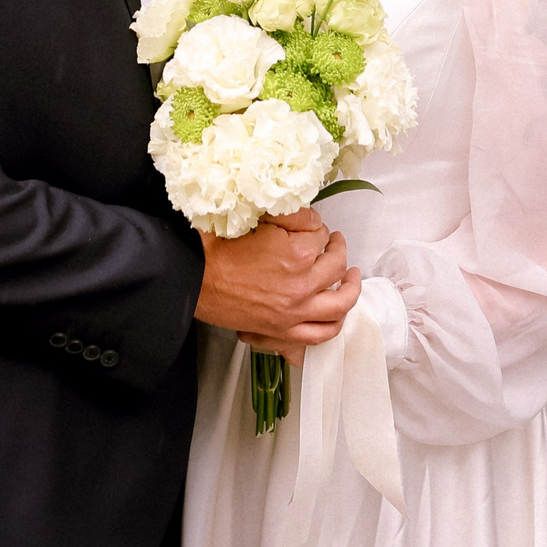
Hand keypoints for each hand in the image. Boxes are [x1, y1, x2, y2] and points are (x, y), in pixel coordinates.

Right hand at [195, 210, 358, 346]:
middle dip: (336, 248)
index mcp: (296, 253)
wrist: (194, 278)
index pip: (320, 233)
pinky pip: (321, 333)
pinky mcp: (283, 331)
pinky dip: (335, 323)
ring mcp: (295, 312)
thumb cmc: (218, 246)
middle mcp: (302, 285)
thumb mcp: (254, 217)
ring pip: (340, 303)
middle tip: (333, 241)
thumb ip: (287, 213)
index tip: (309, 225)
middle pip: (336, 264)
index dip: (315, 226)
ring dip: (350, 287)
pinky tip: (338, 312)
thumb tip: (308, 214)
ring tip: (352, 276)